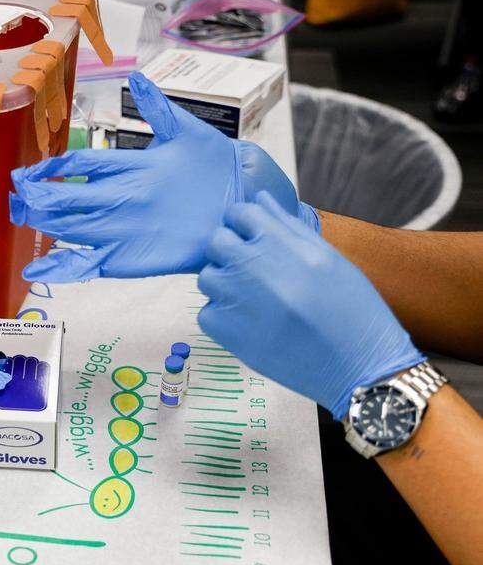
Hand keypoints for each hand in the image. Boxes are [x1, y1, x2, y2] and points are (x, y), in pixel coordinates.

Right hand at [9, 72, 317, 282]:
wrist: (237, 205)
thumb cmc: (212, 168)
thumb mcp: (187, 133)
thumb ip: (159, 109)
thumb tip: (136, 78)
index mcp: (127, 170)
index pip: (82, 166)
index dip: (54, 167)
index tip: (28, 171)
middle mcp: (117, 200)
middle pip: (70, 199)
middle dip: (41, 198)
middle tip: (16, 198)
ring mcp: (119, 230)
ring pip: (74, 228)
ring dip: (47, 226)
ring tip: (22, 223)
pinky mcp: (126, 258)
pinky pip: (90, 264)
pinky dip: (64, 268)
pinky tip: (39, 272)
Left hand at [197, 193, 424, 418]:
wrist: (358, 366)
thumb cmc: (350, 309)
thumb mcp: (328, 259)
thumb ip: (288, 226)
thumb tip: (260, 198)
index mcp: (282, 243)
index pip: (239, 213)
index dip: (245, 224)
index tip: (252, 237)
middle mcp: (253, 266)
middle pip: (216, 242)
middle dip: (230, 251)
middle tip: (254, 271)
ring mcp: (235, 299)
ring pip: (208, 277)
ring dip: (225, 284)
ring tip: (259, 301)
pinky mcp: (225, 331)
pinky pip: (208, 312)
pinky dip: (224, 317)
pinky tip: (254, 324)